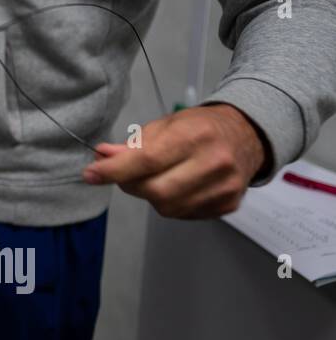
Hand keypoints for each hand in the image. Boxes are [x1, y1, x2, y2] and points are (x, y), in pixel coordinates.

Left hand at [82, 104, 269, 218]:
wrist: (247, 135)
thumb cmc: (201, 127)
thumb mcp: (166, 125)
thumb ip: (133, 144)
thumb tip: (102, 156)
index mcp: (195, 135)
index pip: (147, 160)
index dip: (114, 170)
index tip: (91, 174)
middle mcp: (214, 162)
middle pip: (156, 190)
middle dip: (131, 185)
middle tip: (125, 175)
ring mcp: (224, 187)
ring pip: (168, 207)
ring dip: (151, 196)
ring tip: (155, 178)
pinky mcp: (228, 204)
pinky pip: (185, 214)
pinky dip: (171, 204)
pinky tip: (176, 187)